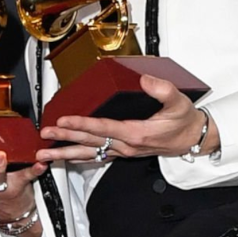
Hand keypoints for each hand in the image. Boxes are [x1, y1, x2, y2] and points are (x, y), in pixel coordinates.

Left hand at [37, 74, 217, 162]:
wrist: (192, 139)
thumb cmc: (184, 121)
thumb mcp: (178, 101)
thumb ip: (161, 89)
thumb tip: (144, 79)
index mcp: (137, 133)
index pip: (103, 128)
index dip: (81, 125)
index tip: (63, 121)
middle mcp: (127, 145)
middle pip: (90, 143)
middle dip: (65, 140)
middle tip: (45, 137)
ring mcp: (124, 151)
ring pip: (90, 153)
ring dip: (66, 154)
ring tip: (46, 154)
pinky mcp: (124, 152)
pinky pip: (97, 156)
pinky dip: (79, 156)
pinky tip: (67, 156)